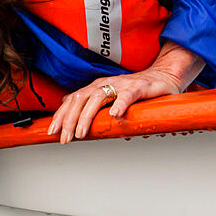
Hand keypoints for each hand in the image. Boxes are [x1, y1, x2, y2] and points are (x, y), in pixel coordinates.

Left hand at [47, 40, 205, 142]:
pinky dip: (120, 104)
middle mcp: (104, 84)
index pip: (72, 101)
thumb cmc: (134, 89)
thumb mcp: (107, 94)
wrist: (162, 77)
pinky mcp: (138, 87)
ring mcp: (120, 85)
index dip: (60, 116)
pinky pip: (127, 95)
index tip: (52, 132)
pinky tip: (115, 115)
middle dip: (69, 120)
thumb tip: (67, 102)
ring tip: (82, 132)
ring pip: (98, 98)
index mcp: (95, 88)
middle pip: (80, 100)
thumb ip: (88, 100)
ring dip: (87, 116)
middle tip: (66, 138)